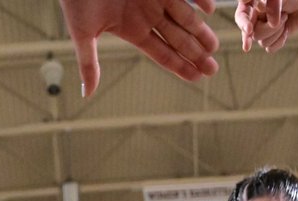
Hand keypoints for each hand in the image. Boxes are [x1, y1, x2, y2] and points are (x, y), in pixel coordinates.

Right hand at [59, 0, 218, 96]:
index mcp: (133, 30)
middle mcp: (147, 14)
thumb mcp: (83, 33)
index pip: (162, 53)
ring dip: (200, 31)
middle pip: (177, 38)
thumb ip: (88, 63)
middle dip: (195, 53)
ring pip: (184, 16)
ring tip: (214, 46)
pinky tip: (209, 11)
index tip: (197, 78)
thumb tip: (87, 93)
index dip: (180, 66)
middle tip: (213, 68)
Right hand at [235, 0, 297, 53]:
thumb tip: (272, 23)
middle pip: (253, 34)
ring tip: (285, 17)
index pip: (241, 16)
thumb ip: (272, 6)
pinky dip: (280, 40)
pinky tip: (285, 29)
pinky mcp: (269, 40)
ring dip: (277, 31)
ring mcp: (261, 31)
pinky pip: (270, 48)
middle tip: (279, 21)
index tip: (249, 29)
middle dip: (268, 29)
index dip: (244, 23)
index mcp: (251, 6)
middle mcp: (253, 19)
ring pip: (262, 42)